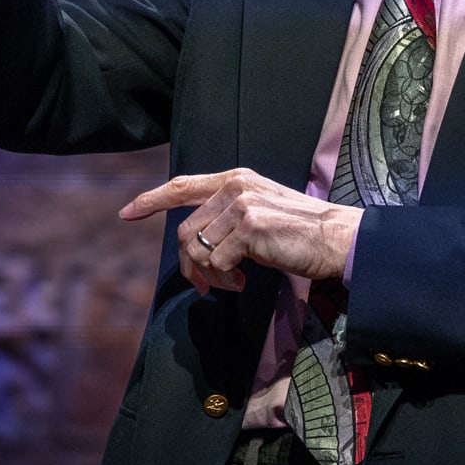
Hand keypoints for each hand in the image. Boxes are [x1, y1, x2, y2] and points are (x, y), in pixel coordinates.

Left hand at [121, 169, 362, 293]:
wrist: (337, 237)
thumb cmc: (300, 231)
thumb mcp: (259, 211)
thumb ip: (227, 215)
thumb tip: (196, 242)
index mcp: (236, 178)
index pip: (182, 186)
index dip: (151, 200)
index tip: (127, 213)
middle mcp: (235, 186)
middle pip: (186, 231)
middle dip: (190, 265)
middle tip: (206, 286)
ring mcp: (242, 205)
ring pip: (198, 249)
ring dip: (210, 276)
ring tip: (231, 284)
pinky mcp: (250, 227)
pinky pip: (217, 262)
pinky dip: (225, 280)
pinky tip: (244, 282)